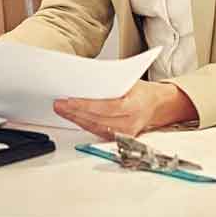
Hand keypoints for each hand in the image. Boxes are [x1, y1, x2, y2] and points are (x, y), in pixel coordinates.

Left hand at [53, 82, 197, 139]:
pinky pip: (98, 132)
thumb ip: (109, 82)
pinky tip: (72, 116)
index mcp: (135, 105)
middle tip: (58, 104)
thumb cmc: (140, 90)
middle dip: (75, 112)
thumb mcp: (128, 80)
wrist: (156, 104)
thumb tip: (82, 79)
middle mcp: (131, 122)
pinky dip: (83, 124)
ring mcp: (126, 133)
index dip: (86, 105)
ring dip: (75, 119)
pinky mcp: (119, 137)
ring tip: (61, 109)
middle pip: (97, 119)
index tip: (69, 100)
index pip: (106, 107)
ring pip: (95, 128)